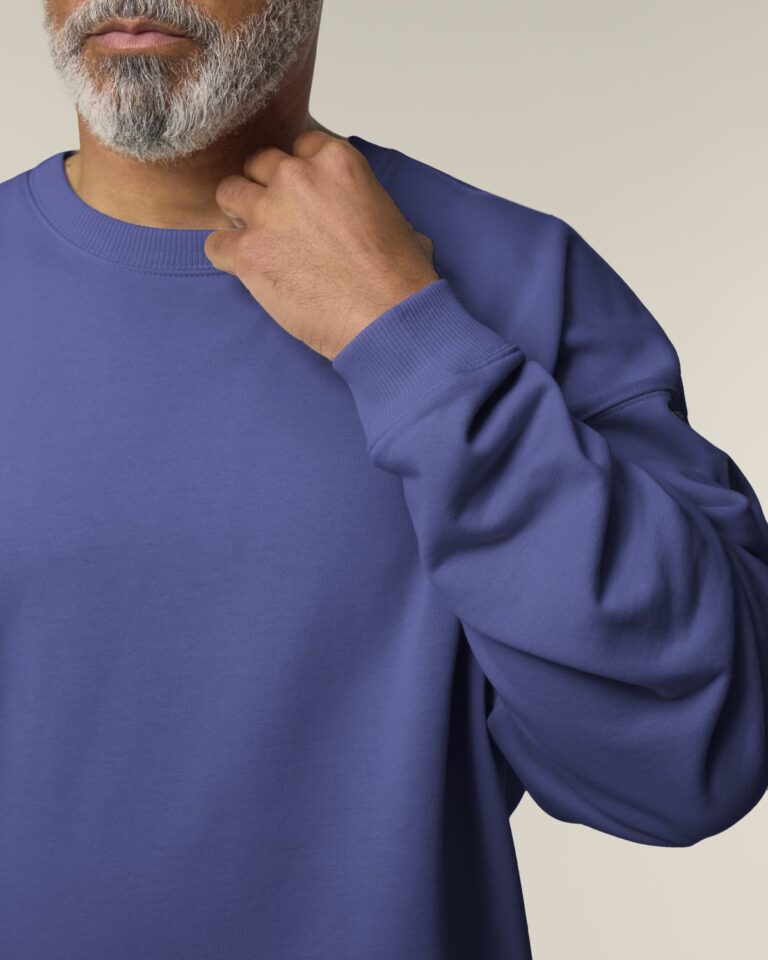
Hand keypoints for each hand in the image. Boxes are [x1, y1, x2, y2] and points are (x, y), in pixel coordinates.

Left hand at [203, 131, 439, 359]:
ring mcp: (268, 214)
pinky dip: (227, 257)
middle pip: (258, 165)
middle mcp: (297, 178)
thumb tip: (368, 221)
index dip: (298, 176)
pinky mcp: (248, 253)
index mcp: (335, 162)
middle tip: (277, 222)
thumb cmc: (399, 278)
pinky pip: (215, 244)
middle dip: (264, 190)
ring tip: (258, 242)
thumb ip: (366, 205)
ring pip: (228, 193)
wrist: (387, 319)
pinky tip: (249, 272)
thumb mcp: (395, 219)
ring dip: (239, 216)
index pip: (298, 148)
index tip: (303, 199)